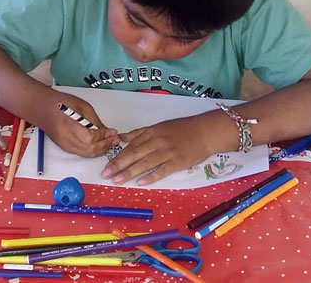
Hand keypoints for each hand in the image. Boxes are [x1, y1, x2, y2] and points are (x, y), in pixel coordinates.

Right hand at [42, 90, 118, 157]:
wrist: (43, 108)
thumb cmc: (60, 103)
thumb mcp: (82, 106)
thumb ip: (95, 121)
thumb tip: (107, 132)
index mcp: (69, 124)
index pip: (90, 137)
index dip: (104, 136)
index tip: (112, 132)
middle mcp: (65, 137)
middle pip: (89, 149)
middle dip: (105, 145)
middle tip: (114, 139)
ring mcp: (64, 144)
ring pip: (86, 154)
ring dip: (100, 150)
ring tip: (109, 143)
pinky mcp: (65, 148)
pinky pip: (82, 153)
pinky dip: (93, 151)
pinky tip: (99, 145)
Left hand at [101, 115, 219, 185]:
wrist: (205, 131)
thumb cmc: (183, 129)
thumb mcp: (160, 127)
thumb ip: (140, 133)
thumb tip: (122, 137)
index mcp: (152, 132)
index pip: (131, 146)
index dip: (118, 156)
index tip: (106, 165)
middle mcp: (157, 141)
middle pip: (134, 154)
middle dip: (118, 165)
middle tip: (106, 174)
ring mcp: (168, 152)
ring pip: (145, 163)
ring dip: (130, 172)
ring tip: (118, 180)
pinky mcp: (178, 162)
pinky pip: (162, 170)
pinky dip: (151, 176)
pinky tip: (141, 182)